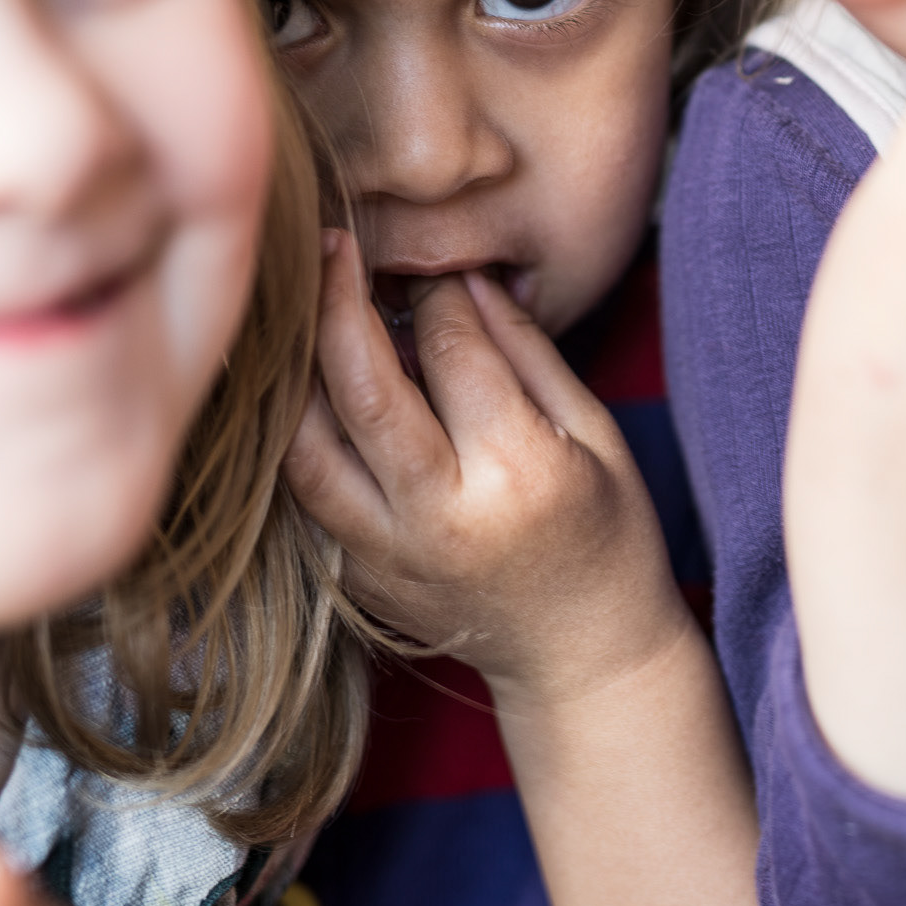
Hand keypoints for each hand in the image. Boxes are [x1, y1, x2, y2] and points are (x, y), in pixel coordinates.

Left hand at [284, 234, 688, 704]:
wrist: (583, 660)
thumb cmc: (609, 536)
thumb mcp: (596, 433)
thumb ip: (526, 351)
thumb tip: (464, 277)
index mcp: (516, 473)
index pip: (451, 352)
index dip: (436, 293)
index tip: (434, 267)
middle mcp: (440, 516)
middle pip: (362, 387)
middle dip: (340, 299)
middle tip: (334, 244)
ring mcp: (388, 555)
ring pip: (306, 444)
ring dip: (296, 367)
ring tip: (304, 308)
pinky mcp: (357, 577)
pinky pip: (305, 488)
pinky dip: (297, 429)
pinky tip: (305, 383)